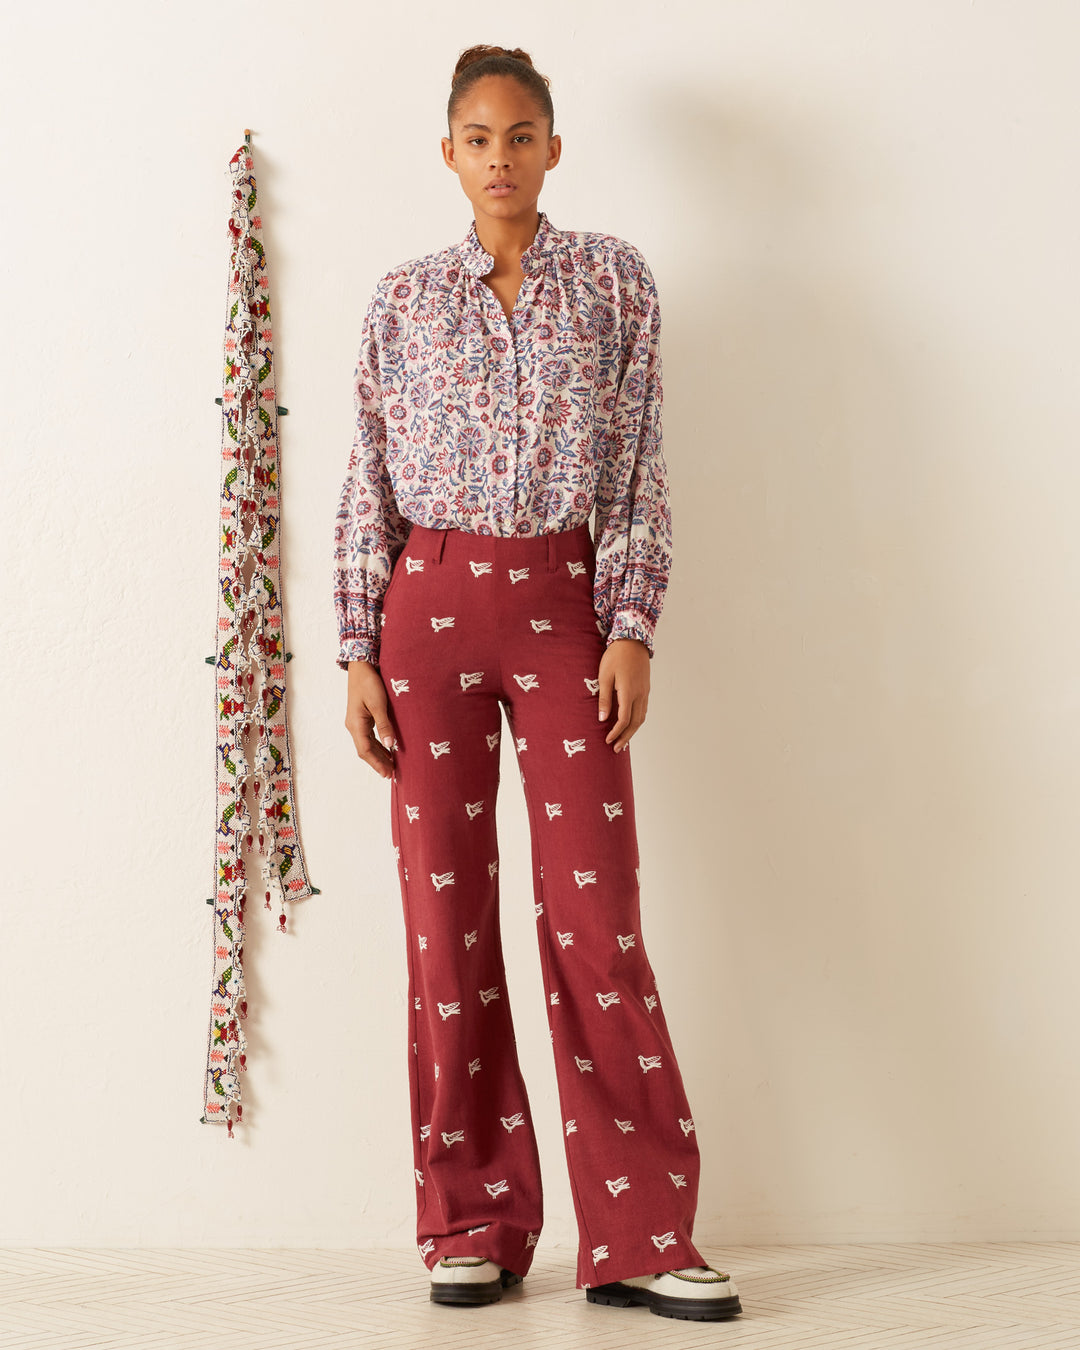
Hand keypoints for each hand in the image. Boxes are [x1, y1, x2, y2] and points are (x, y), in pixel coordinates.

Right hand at [345, 660, 395, 778]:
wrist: (361, 666)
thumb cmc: (369, 683)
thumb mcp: (379, 704)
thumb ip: (384, 724)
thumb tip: (390, 744)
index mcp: (356, 724)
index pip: (366, 750)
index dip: (377, 763)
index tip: (388, 773)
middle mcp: (353, 726)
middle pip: (365, 750)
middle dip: (378, 763)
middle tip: (391, 774)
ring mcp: (356, 722)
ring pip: (367, 744)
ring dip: (378, 755)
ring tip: (390, 765)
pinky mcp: (361, 717)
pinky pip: (368, 736)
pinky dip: (378, 745)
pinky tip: (387, 748)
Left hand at [597, 638, 649, 750]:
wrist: (633, 640)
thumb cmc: (615, 656)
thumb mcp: (604, 676)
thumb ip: (604, 698)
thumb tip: (602, 718)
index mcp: (628, 692)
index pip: (624, 720)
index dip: (616, 733)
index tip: (607, 740)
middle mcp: (640, 694)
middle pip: (635, 723)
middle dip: (626, 737)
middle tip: (616, 749)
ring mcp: (645, 691)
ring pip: (642, 717)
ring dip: (633, 731)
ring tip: (623, 740)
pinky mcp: (646, 688)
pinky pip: (643, 709)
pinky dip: (637, 721)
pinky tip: (631, 724)